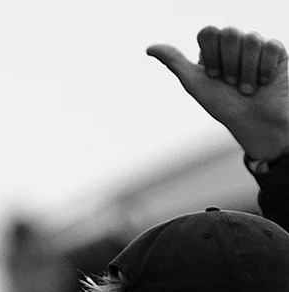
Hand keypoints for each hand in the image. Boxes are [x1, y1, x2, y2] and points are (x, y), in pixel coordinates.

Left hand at [149, 28, 288, 162]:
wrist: (253, 123)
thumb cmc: (223, 106)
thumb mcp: (194, 83)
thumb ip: (175, 62)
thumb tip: (150, 48)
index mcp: (214, 50)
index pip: (208, 32)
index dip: (210, 56)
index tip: (212, 76)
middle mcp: (235, 45)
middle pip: (229, 33)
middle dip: (228, 63)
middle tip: (229, 83)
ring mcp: (256, 47)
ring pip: (251, 40)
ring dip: (246, 70)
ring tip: (246, 88)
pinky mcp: (277, 53)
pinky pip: (271, 47)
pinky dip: (264, 69)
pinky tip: (263, 83)